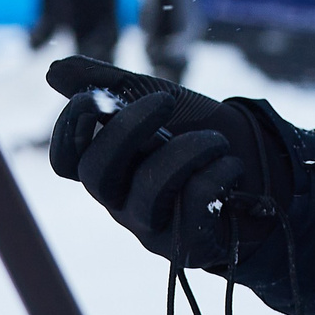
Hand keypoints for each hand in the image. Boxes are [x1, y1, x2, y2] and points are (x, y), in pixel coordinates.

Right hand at [46, 58, 278, 270]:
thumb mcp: (155, 98)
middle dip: (128, 129)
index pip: (65, 161)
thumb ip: (108, 84)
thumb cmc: (196, 131)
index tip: (97, 97)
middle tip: (165, 99)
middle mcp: (121, 200)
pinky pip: (192, 204)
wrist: (261, 164)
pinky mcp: (188, 245)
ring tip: (217, 139)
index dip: (69, 130)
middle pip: (96, 175)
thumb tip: (52, 70)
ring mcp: (152, 226)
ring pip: (148, 189)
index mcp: (108, 164)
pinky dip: (218, 173)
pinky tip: (230, 166)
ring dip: (188, 150)